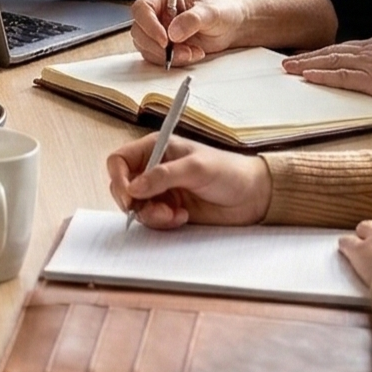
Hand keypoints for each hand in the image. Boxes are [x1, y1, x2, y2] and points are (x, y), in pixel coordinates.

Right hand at [107, 134, 271, 228]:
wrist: (253, 197)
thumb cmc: (228, 172)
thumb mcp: (196, 168)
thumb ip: (163, 176)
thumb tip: (134, 187)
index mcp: (156, 148)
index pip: (120, 160)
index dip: (119, 177)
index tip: (129, 195)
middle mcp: (154, 169)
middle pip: (123, 186)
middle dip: (134, 201)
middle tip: (154, 209)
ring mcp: (161, 191)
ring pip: (137, 207)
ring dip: (151, 214)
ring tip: (173, 214)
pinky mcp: (170, 210)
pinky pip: (152, 220)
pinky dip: (163, 222)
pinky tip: (182, 217)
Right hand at [130, 0, 242, 66]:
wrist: (231, 26)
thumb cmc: (222, 11)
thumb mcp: (211, 12)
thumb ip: (192, 19)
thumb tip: (173, 33)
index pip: (142, 8)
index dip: (149, 25)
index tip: (165, 40)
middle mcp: (156, 12)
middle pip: (139, 30)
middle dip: (157, 46)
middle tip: (180, 52)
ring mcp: (158, 30)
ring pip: (145, 47)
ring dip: (167, 55)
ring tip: (192, 52)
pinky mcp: (163, 46)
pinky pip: (157, 57)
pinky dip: (173, 61)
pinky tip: (192, 54)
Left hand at [283, 37, 371, 121]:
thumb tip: (370, 71)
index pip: (343, 47)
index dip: (322, 52)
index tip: (305, 56)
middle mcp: (371, 50)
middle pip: (332, 51)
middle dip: (309, 56)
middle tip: (288, 61)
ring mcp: (371, 63)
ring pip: (332, 61)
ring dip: (308, 65)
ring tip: (290, 69)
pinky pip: (342, 76)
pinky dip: (323, 76)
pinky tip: (308, 77)